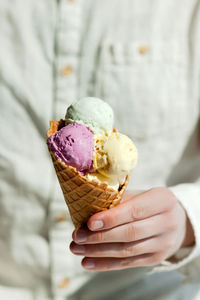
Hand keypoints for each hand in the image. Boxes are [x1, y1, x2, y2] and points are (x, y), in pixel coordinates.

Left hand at [70, 188, 193, 270]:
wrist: (177, 220)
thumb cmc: (150, 203)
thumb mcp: (140, 194)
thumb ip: (118, 200)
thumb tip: (86, 208)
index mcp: (163, 200)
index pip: (135, 211)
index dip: (112, 218)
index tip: (89, 222)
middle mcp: (167, 222)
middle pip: (130, 233)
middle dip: (100, 237)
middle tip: (77, 237)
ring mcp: (163, 243)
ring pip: (127, 251)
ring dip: (98, 251)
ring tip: (76, 248)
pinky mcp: (156, 258)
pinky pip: (128, 263)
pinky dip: (105, 264)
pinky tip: (87, 262)